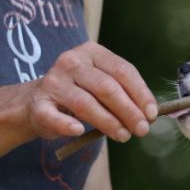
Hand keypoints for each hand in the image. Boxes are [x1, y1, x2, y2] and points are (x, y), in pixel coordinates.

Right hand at [24, 41, 157, 141]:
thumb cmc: (81, 93)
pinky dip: (67, 125)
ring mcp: (53, 82)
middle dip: (129, 111)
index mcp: (92, 53)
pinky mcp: (39, 104)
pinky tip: (79, 131)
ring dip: (109, 122)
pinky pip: (54, 116)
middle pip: (107, 87)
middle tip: (142, 129)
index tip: (152, 114)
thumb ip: (125, 94)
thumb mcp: (103, 85)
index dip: (141, 94)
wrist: (37, 102)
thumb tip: (151, 115)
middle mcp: (71, 62)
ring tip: (124, 136)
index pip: (123, 71)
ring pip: (85, 103)